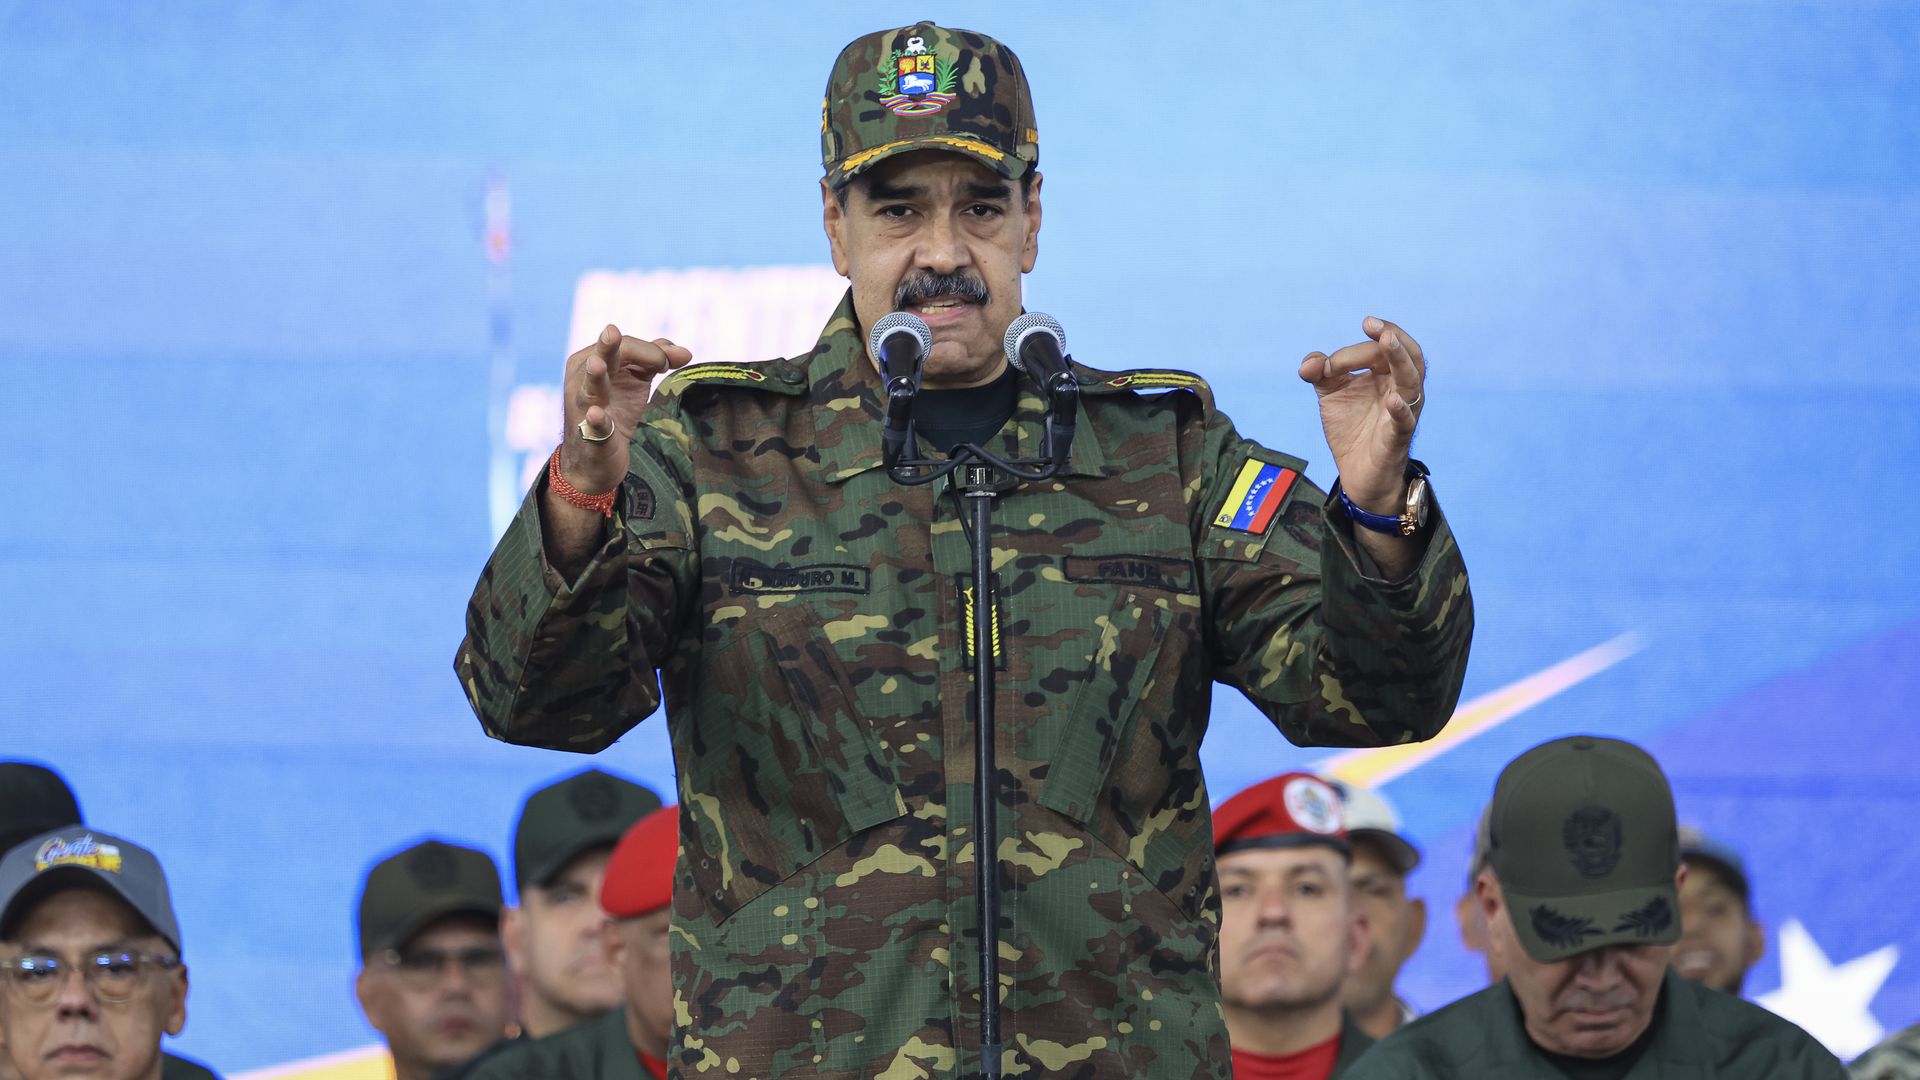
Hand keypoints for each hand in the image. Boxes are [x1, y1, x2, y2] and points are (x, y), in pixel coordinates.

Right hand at [560, 325, 693, 493]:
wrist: (597, 457)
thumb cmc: (615, 409)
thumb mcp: (635, 380)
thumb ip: (656, 359)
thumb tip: (685, 351)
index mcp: (593, 358)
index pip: (625, 346)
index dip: (652, 352)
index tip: (669, 363)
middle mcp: (582, 378)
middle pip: (603, 357)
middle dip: (609, 347)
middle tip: (612, 332)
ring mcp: (584, 406)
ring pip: (589, 387)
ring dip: (594, 376)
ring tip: (597, 365)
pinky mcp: (591, 434)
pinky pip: (594, 425)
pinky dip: (596, 420)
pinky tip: (596, 414)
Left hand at [1297, 316, 1425, 513]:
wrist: (1356, 473)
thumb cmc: (1351, 428)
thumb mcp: (1330, 394)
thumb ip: (1319, 372)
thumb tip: (1309, 364)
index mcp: (1387, 375)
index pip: (1378, 350)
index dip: (1349, 352)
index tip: (1324, 365)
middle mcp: (1400, 389)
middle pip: (1408, 355)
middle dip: (1391, 335)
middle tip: (1371, 323)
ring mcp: (1403, 412)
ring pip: (1412, 380)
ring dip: (1400, 359)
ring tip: (1388, 340)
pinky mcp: (1397, 437)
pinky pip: (1405, 421)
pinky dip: (1400, 409)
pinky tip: (1392, 400)